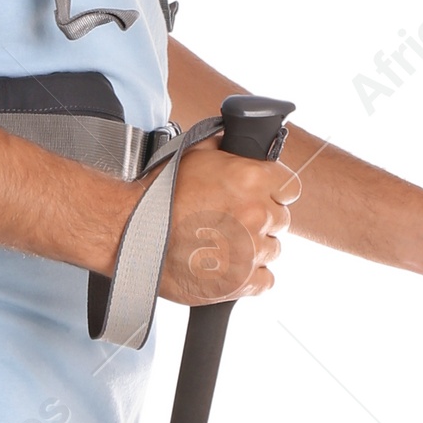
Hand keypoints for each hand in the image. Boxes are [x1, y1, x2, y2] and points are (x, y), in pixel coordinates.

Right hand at [157, 136, 301, 305]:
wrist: (130, 233)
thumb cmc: (158, 196)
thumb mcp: (194, 154)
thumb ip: (226, 146)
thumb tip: (239, 140)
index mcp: (252, 180)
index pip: (291, 188)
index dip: (274, 193)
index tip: (259, 199)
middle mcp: (256, 215)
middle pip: (281, 220)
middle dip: (261, 220)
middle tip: (231, 222)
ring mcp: (251, 252)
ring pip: (273, 250)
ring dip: (254, 248)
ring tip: (223, 245)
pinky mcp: (241, 282)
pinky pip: (265, 280)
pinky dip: (251, 276)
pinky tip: (228, 266)